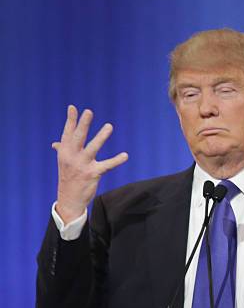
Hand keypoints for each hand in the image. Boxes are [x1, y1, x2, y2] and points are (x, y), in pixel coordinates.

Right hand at [52, 105, 127, 222]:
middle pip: (78, 137)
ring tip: (109, 126)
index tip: (72, 108)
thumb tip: (55, 143)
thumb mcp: (63, 163)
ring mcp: (82, 165)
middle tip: (89, 112)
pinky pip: (107, 165)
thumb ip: (62, 150)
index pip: (67, 133)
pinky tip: (125, 155)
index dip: (70, 120)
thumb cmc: (68, 179)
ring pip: (93, 148)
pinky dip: (116, 160)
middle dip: (83, 124)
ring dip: (101, 137)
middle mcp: (72, 157)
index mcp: (64, 152)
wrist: (69, 199)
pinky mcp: (93, 174)